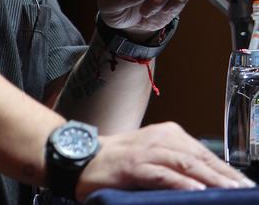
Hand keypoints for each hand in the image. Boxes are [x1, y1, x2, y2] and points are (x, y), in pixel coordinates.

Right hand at [75, 122, 254, 198]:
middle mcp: (159, 139)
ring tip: (232, 192)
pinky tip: (198, 192)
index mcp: (167, 133)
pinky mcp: (134, 167)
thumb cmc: (119, 160)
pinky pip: (163, 175)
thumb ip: (176, 163)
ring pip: (186, 165)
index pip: (203, 152)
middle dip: (225, 176)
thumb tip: (206, 182)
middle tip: (246, 190)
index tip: (245, 184)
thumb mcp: (152, 155)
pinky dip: (182, 184)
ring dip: (212, 180)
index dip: (225, 169)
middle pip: (199, 158)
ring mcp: (146, 152)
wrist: (83, 158)